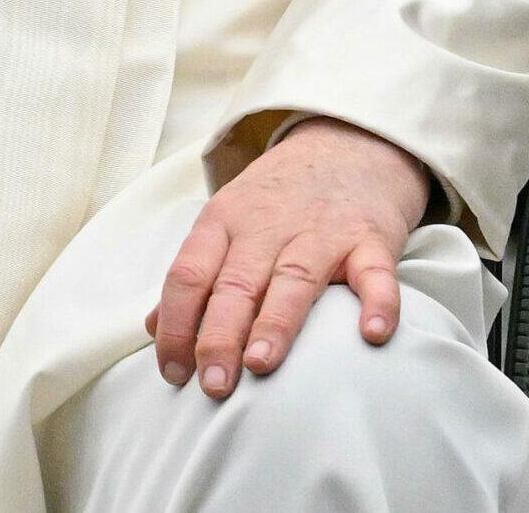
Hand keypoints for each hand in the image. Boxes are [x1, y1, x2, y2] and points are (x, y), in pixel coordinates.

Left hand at [147, 117, 429, 397]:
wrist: (347, 143)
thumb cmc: (279, 199)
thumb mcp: (226, 221)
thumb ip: (195, 273)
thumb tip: (152, 326)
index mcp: (222, 222)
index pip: (187, 273)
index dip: (175, 323)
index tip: (172, 371)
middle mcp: (266, 226)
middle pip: (235, 282)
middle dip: (218, 336)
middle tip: (212, 386)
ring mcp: (320, 231)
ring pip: (293, 278)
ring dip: (276, 322)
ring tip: (260, 364)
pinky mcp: (370, 238)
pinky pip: (375, 272)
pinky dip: (377, 302)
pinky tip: (371, 334)